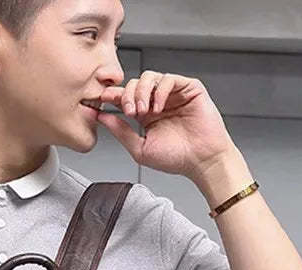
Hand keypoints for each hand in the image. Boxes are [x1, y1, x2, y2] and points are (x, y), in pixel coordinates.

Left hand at [95, 71, 236, 180]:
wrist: (201, 161)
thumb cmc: (175, 158)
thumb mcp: (140, 148)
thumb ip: (120, 131)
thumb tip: (100, 117)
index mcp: (145, 115)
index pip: (124, 98)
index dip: (112, 96)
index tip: (101, 100)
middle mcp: (157, 101)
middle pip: (133, 83)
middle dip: (126, 95)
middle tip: (129, 112)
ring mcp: (172, 94)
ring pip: (149, 77)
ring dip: (141, 92)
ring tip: (143, 111)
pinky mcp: (188, 88)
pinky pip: (168, 79)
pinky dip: (159, 91)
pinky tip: (158, 108)